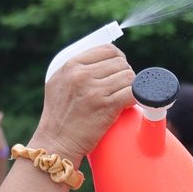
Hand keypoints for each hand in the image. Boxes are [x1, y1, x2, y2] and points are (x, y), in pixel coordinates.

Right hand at [30, 46, 134, 162]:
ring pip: (129, 77)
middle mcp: (82, 75)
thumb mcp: (58, 83)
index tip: (118, 70)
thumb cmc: (58, 116)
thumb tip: (104, 59)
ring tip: (122, 97)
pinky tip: (129, 104)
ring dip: (131, 87)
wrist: (56, 142)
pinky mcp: (106, 106)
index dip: (118, 59)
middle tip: (120, 88)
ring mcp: (95, 90)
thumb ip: (76, 69)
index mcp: (71, 65)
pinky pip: (133, 92)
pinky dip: (136, 97)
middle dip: (124, 74)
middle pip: (121, 63)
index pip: (107, 49)